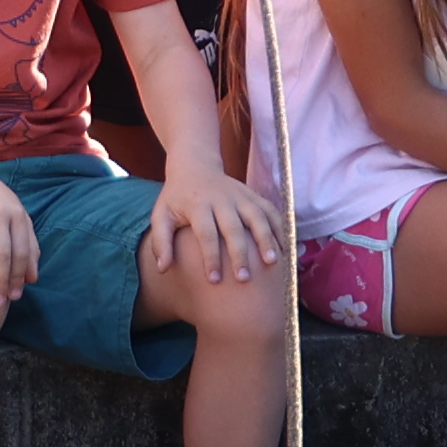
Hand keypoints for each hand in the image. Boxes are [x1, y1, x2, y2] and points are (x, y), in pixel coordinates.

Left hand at [150, 162, 285, 282]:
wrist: (195, 165)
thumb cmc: (176, 198)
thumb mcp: (161, 215)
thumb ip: (161, 241)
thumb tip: (162, 268)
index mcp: (197, 205)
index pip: (206, 233)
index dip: (210, 257)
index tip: (214, 281)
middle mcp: (221, 199)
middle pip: (234, 227)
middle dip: (240, 253)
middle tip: (244, 279)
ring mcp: (240, 195)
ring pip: (257, 217)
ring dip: (266, 239)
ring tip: (273, 262)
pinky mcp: (253, 194)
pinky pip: (270, 210)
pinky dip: (280, 227)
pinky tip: (286, 248)